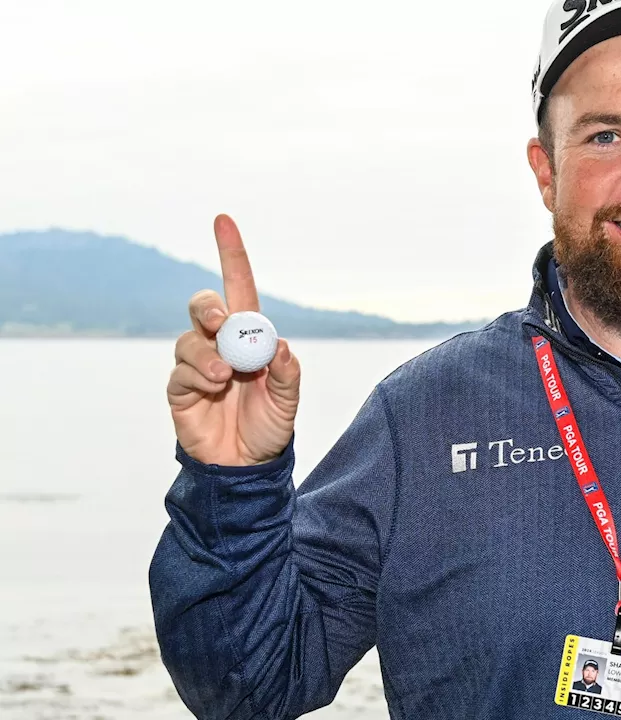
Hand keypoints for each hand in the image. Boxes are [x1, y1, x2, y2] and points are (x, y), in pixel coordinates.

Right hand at [167, 215, 300, 465]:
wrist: (247, 466)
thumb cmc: (270, 427)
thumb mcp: (289, 401)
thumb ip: (289, 374)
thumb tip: (281, 347)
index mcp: (251, 336)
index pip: (238, 287)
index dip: (230, 253)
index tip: (223, 219)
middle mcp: (220, 344)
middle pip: (203, 306)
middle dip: (209, 306)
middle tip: (221, 320)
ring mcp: (197, 364)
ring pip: (189, 339)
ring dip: (207, 353)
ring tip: (225, 375)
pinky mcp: (180, 388)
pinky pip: (180, 371)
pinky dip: (197, 376)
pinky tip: (214, 388)